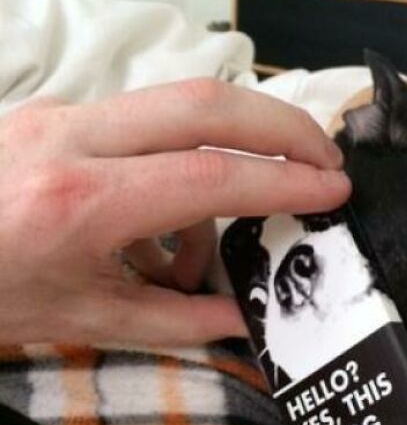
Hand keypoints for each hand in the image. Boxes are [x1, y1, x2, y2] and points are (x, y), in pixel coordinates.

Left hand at [0, 79, 348, 345]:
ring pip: (175, 104)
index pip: (207, 175)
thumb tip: (243, 323)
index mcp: (79, 203)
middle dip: (280, 124)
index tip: (334, 189)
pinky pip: (141, 126)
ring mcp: (59, 116)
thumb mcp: (81, 321)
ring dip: (227, 154)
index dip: (281, 181)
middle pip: (202, 101)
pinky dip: (176, 171)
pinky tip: (161, 234)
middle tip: (324, 158)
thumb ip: (174, 322)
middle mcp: (71, 140)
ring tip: (220, 239)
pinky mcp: (54, 113)